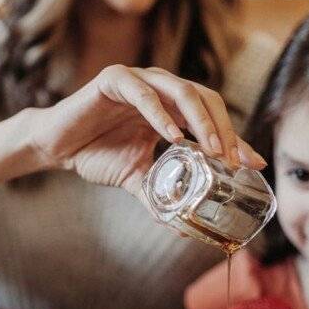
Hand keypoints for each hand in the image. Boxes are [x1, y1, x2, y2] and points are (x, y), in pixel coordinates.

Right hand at [27, 64, 266, 199]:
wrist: (56, 146)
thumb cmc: (96, 155)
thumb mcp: (137, 179)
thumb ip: (161, 196)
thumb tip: (183, 229)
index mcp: (170, 108)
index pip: (212, 116)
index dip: (235, 138)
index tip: (252, 164)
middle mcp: (159, 88)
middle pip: (205, 99)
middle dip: (224, 129)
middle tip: (233, 160)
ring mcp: (138, 80)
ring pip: (181, 91)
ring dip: (201, 120)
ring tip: (213, 149)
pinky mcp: (114, 80)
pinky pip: (143, 94)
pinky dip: (160, 114)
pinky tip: (173, 137)